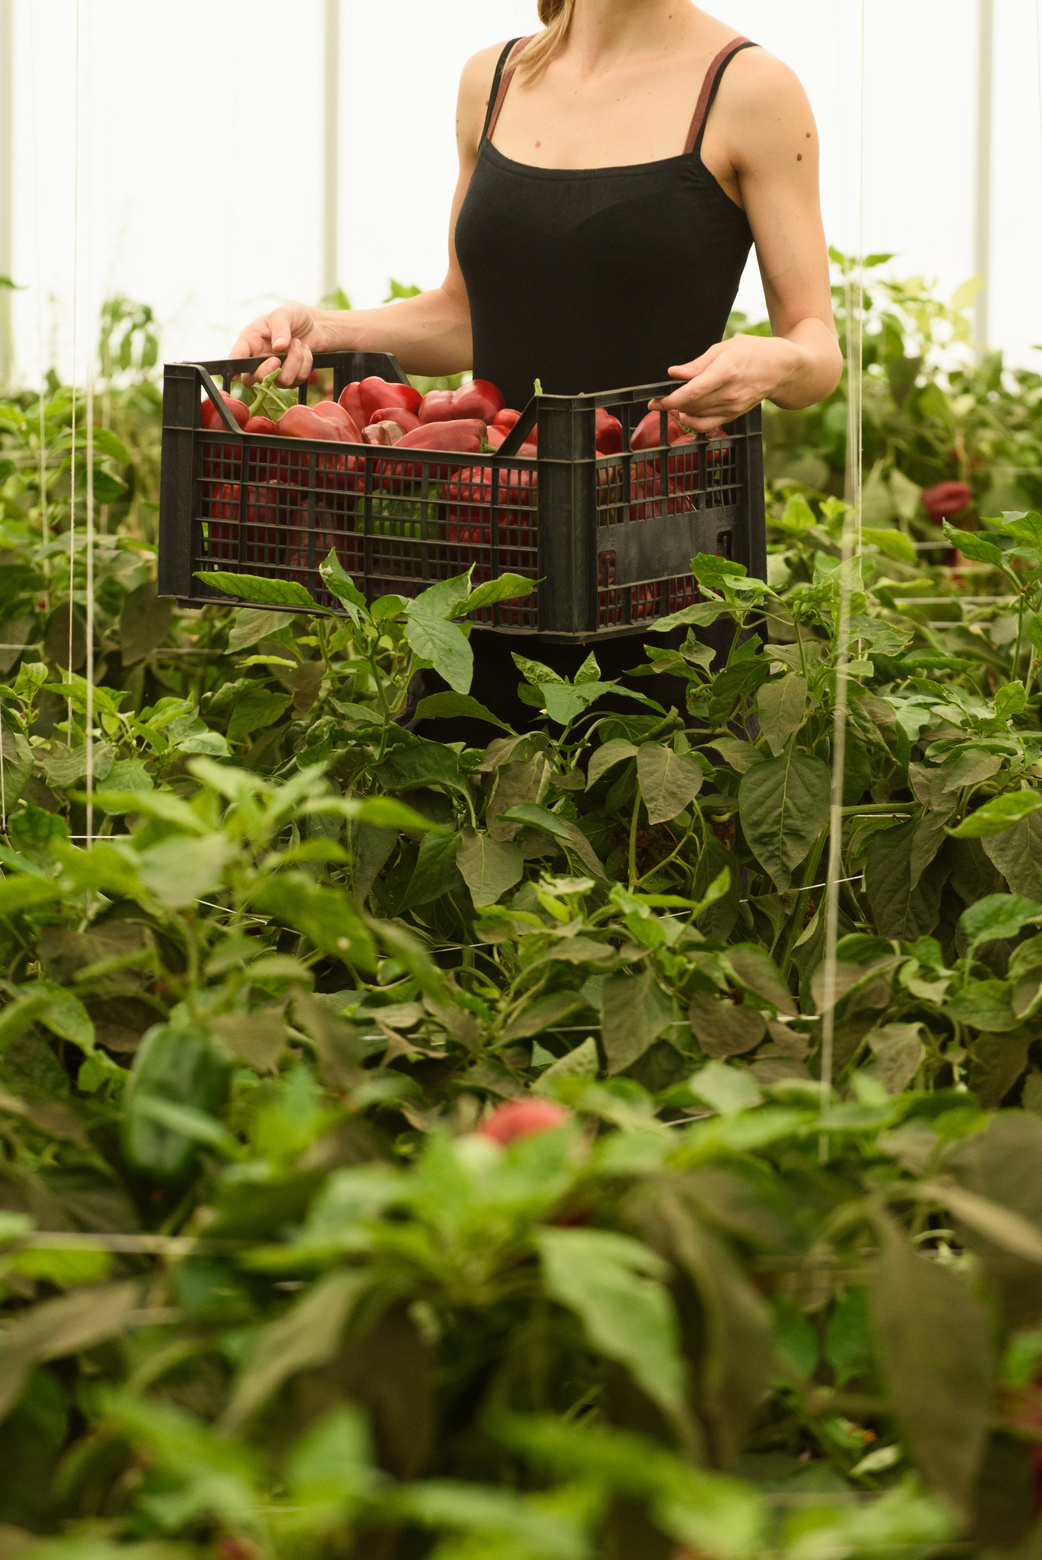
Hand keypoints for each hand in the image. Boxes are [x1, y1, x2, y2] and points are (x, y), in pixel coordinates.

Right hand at [229, 303, 330, 388]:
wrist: (316, 324)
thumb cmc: (294, 316)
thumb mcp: (284, 314)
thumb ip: (280, 328)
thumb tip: (278, 347)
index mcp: (251, 340)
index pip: (238, 356)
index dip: (234, 368)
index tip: (233, 377)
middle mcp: (259, 358)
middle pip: (253, 378)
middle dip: (267, 372)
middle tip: (277, 359)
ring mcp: (275, 370)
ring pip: (280, 380)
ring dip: (295, 362)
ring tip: (298, 343)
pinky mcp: (291, 376)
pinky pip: (297, 380)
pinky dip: (306, 366)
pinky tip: (306, 351)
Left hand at [648, 334, 802, 430]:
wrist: (781, 368)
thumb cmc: (754, 352)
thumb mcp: (724, 348)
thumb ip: (697, 364)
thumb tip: (674, 373)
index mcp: (725, 372)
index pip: (691, 393)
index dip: (669, 400)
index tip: (654, 402)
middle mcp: (729, 394)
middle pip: (691, 407)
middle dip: (671, 405)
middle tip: (660, 399)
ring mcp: (733, 407)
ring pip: (697, 417)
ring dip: (681, 412)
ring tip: (674, 403)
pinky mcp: (734, 415)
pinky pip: (707, 425)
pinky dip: (693, 421)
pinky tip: (687, 413)